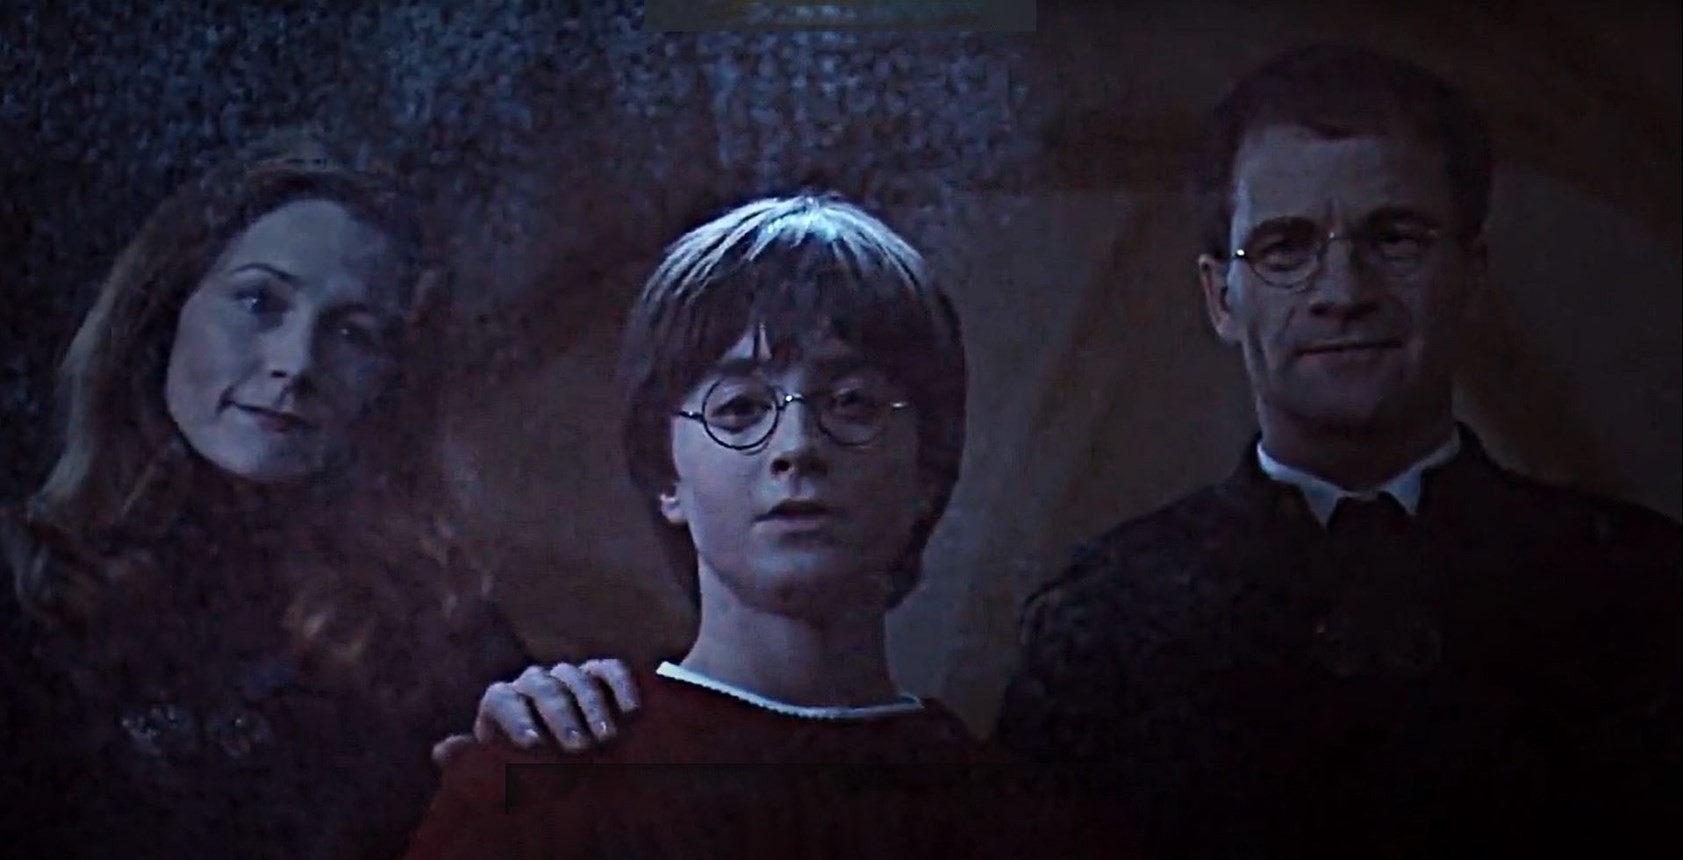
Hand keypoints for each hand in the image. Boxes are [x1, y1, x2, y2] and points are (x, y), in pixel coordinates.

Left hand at [432, 659, 640, 767]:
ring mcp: (567, 675)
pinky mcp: (600, 673)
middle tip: (578, 747)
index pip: (502, 699)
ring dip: (593, 707)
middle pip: (542, 688)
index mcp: (502, 703)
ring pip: (576, 677)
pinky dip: (621, 685)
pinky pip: (610, 669)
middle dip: (561, 717)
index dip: (516, 719)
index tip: (533, 745)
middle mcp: (532, 683)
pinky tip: (632, 709)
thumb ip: (475, 760)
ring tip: (606, 739)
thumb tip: (441, 750)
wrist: (568, 760)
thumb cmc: (528, 769)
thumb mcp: (501, 769)